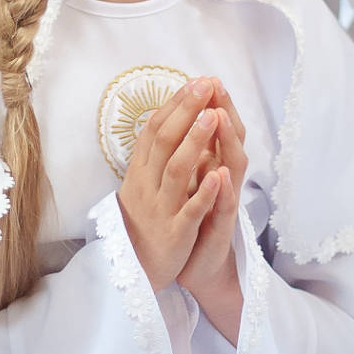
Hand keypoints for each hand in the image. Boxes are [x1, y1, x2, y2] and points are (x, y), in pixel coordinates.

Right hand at [118, 77, 225, 291]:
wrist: (135, 272)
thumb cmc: (144, 222)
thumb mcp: (142, 184)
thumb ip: (152, 154)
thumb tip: (161, 115)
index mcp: (140, 172)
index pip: (155, 129)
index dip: (174, 104)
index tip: (194, 81)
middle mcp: (148, 185)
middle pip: (165, 141)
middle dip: (186, 111)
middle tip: (204, 85)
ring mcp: (162, 209)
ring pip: (177, 171)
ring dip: (194, 142)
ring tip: (212, 116)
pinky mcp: (176, 233)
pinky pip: (190, 210)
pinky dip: (204, 192)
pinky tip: (219, 173)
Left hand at [178, 82, 246, 288]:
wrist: (199, 266)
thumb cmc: (195, 218)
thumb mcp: (192, 181)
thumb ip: (195, 152)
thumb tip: (187, 119)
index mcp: (214, 166)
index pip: (219, 129)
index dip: (214, 103)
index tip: (206, 77)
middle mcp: (225, 180)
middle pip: (231, 140)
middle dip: (224, 112)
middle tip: (216, 86)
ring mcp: (225, 203)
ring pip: (231, 168)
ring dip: (225, 142)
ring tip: (218, 117)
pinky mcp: (219, 229)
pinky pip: (223, 207)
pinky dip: (222, 190)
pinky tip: (221, 175)